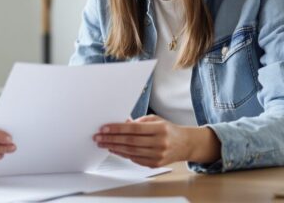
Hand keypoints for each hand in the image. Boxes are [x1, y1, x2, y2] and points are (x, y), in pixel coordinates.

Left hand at [93, 115, 219, 167]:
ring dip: (114, 148)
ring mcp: (158, 155)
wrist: (184, 144)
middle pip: (130, 142)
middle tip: (99, 137)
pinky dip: (123, 154)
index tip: (104, 128)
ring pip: (131, 152)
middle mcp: (160, 143)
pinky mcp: (155, 164)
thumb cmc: (168, 130)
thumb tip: (120, 122)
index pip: (134, 129)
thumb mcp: (155, 120)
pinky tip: (115, 150)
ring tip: (103, 143)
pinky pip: (135, 159)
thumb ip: (138, 122)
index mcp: (160, 129)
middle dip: (111, 139)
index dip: (117, 129)